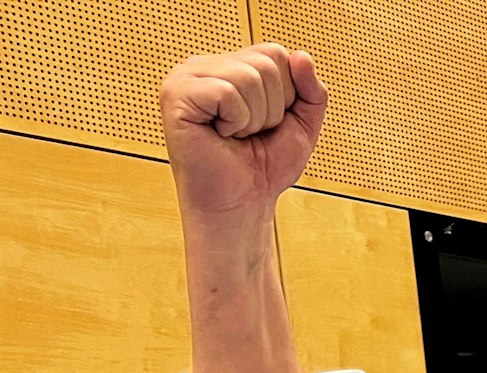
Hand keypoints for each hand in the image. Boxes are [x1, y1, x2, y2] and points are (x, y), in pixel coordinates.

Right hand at [160, 45, 327, 218]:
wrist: (240, 205)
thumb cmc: (264, 167)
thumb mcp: (302, 126)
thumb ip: (311, 91)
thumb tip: (302, 56)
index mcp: (229, 66)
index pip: (276, 53)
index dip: (287, 96)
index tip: (268, 124)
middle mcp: (204, 65)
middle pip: (266, 64)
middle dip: (272, 110)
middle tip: (249, 134)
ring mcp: (185, 77)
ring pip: (249, 77)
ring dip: (254, 119)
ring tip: (234, 136)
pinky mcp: (175, 95)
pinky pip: (227, 93)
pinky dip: (236, 122)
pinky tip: (220, 135)